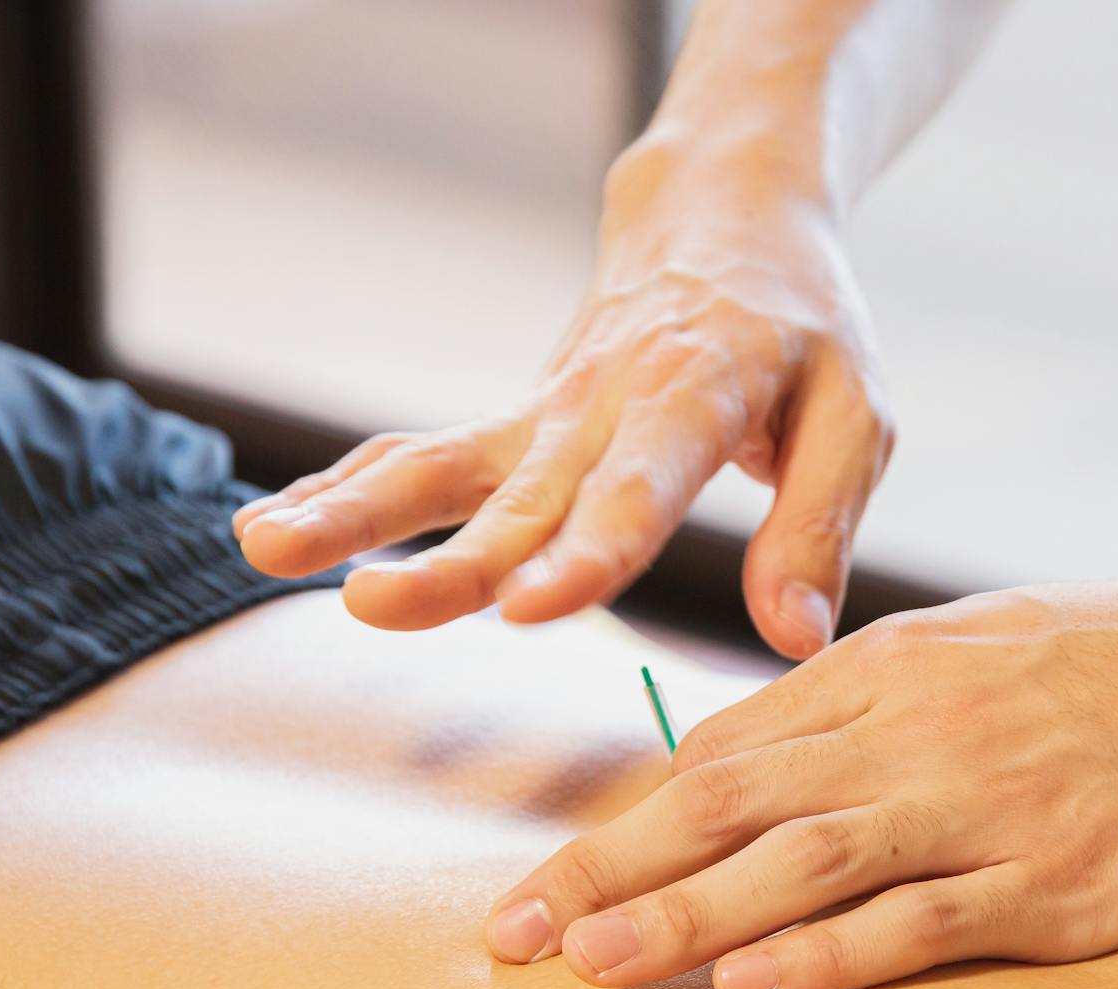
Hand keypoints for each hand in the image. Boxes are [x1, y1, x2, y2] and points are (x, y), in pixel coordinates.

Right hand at [232, 139, 892, 658]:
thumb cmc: (804, 329)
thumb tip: (796, 639)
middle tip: (372, 605)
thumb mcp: (855, 414)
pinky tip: (271, 528)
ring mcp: (544, 416)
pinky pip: (421, 456)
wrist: (725, 219)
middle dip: (447, 558)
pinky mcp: (514, 426)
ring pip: (438, 465)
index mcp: (696, 400)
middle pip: (518, 495)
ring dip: (351, 511)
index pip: (637, 488)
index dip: (586, 550)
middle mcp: (602, 407)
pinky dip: (347, 487)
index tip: (532, 606)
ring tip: (263, 548)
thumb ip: (818, 527)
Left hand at [482, 582, 1117, 988]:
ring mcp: (991, 806)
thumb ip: (869, 688)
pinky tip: (755, 987)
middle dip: (613, 867)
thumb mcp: (982, 636)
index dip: (630, 814)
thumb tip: (754, 747)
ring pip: (808, 861)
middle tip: (516, 932)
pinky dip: (833, 953)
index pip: (730, 746)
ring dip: (689, 917)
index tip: (556, 873)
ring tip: (594, 966)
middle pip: (735, 800)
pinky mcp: (1059, 881)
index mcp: (896, 664)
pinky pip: (924, 920)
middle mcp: (924, 729)